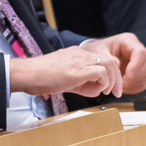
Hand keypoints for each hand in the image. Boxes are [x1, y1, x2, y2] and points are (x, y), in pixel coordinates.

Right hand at [8, 44, 123, 98]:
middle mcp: (80, 53)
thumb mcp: (66, 78)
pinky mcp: (79, 69)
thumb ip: (82, 82)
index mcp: (76, 54)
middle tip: (116, 91)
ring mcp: (80, 59)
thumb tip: (96, 90)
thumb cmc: (40, 77)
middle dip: (117, 77)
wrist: (28, 74)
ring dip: (112, 80)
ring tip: (107, 92)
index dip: (110, 72)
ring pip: (109, 64)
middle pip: (110, 60)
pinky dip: (104, 82)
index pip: (102, 58)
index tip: (109, 85)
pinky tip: (97, 89)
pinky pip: (102, 72)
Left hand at [84, 33, 145, 92]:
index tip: (127, 76)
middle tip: (122, 83)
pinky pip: (144, 82)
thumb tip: (118, 67)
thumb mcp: (99, 52)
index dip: (136, 65)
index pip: (140, 52)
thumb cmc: (97, 51)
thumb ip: (108, 59)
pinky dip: (135, 87)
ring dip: (135, 83)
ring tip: (120, 86)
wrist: (96, 56)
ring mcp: (141, 61)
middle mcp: (138, 50)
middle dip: (136, 76)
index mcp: (128, 41)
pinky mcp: (140, 71)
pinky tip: (123, 87)